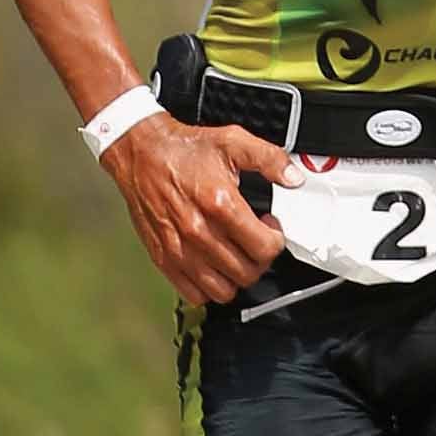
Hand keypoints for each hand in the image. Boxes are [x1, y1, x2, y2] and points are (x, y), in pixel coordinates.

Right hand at [101, 115, 302, 304]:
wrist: (141, 153)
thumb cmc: (182, 150)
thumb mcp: (232, 141)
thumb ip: (269, 159)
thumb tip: (294, 178)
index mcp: (220, 203)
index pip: (265, 248)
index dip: (276, 240)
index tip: (270, 228)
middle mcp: (199, 231)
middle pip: (247, 272)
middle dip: (260, 259)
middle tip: (254, 241)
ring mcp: (180, 249)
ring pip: (224, 290)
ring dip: (237, 277)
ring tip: (236, 256)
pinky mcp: (163, 258)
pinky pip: (195, 294)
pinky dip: (209, 288)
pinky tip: (213, 267)